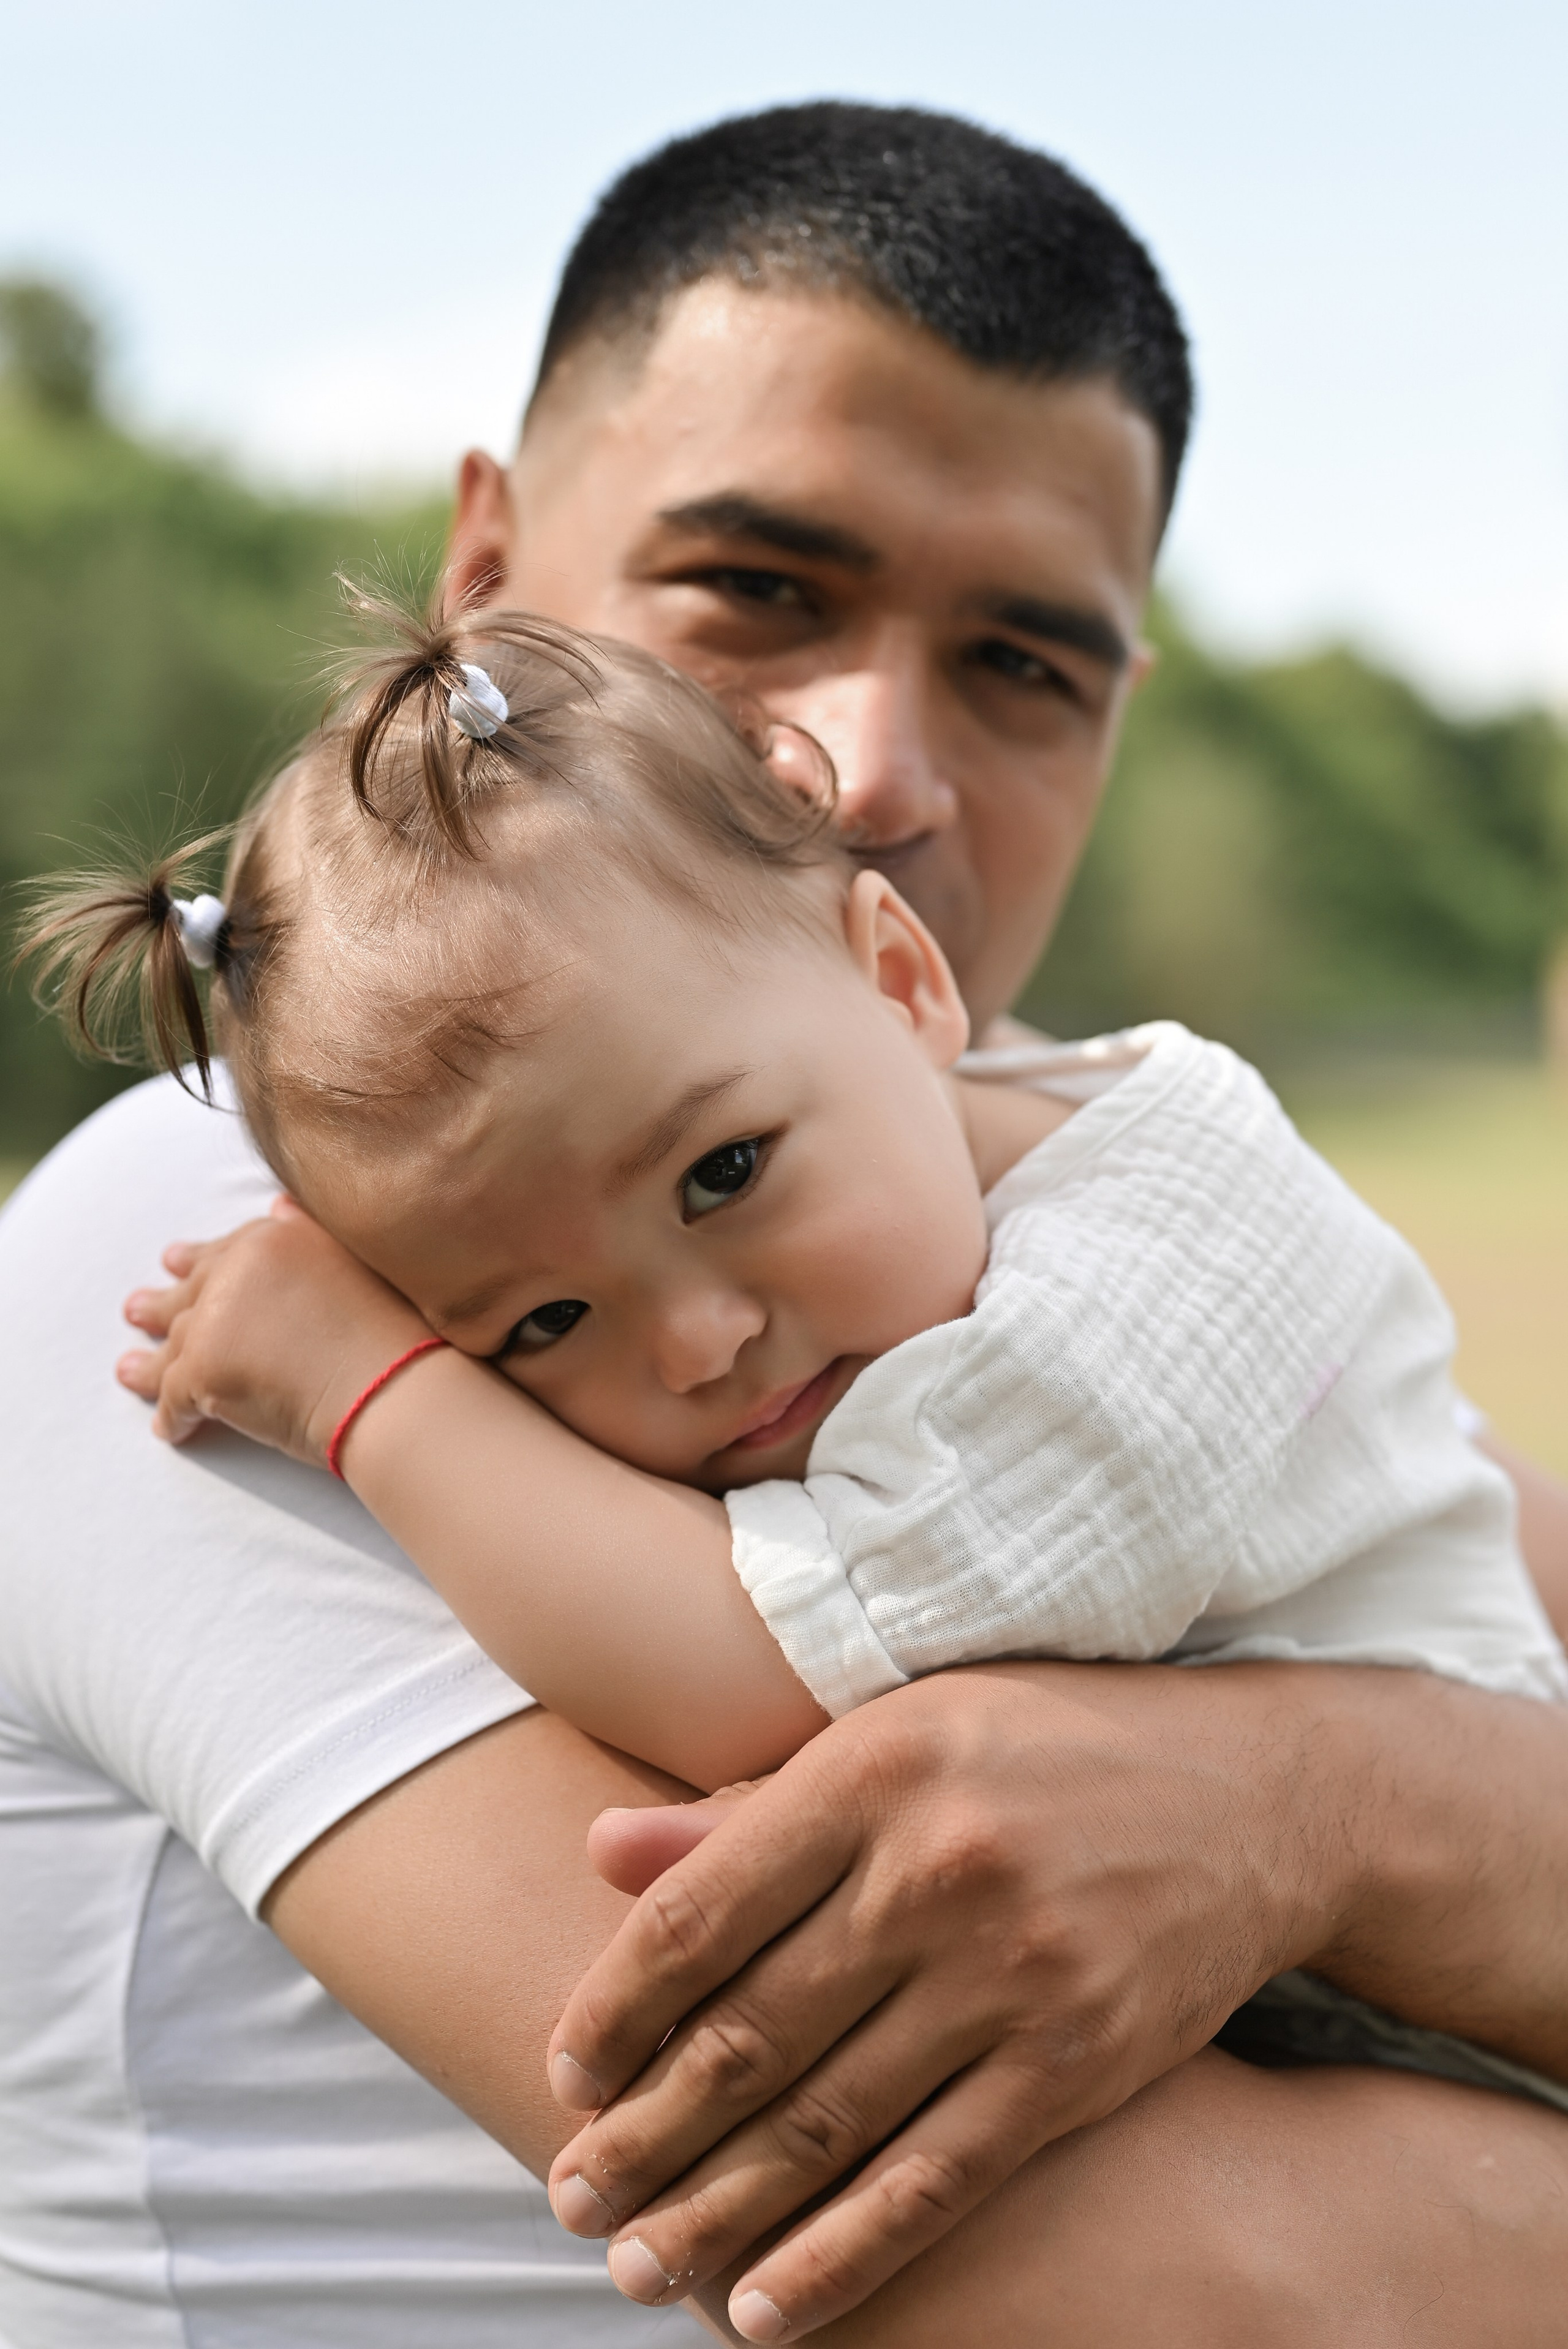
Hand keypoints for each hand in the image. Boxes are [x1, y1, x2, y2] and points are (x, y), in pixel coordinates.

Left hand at [118, 1198, 429, 1467]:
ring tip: (129, 1372)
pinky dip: (172, 1417)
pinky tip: (171, 1429)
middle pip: (188, 1293)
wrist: (394, 1388)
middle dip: (160, 1305)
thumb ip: (308, 1231)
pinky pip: (174, 1398)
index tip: (174, 1263)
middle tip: (134, 1311)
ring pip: (172, 1345)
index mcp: (274, 1239)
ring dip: (150, 1365)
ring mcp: (213, 1320)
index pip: (224, 1250)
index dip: (197, 1262)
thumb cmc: (395, 1334)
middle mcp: (236, 1270)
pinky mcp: (201, 1371)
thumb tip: (277, 1205)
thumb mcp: (357, 1259)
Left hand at [543, 1661, 1342, 2340]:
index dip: (613, 2007)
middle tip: (570, 2203)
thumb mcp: (897, 1732)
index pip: (700, 1912)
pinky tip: (762, 2315)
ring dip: (715, 2212)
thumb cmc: (1047, 1746)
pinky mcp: (1078, 2060)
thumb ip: (749, 1803)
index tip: (566, 2074)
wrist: (1259, 1793)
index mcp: (874, 1769)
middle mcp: (936, 1869)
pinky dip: (840, 2260)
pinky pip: (933, 2183)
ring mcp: (1014, 1971)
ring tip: (637, 2268)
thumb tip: (597, 1852)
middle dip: (643, 2133)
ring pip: (826, 2123)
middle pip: (749, 2032)